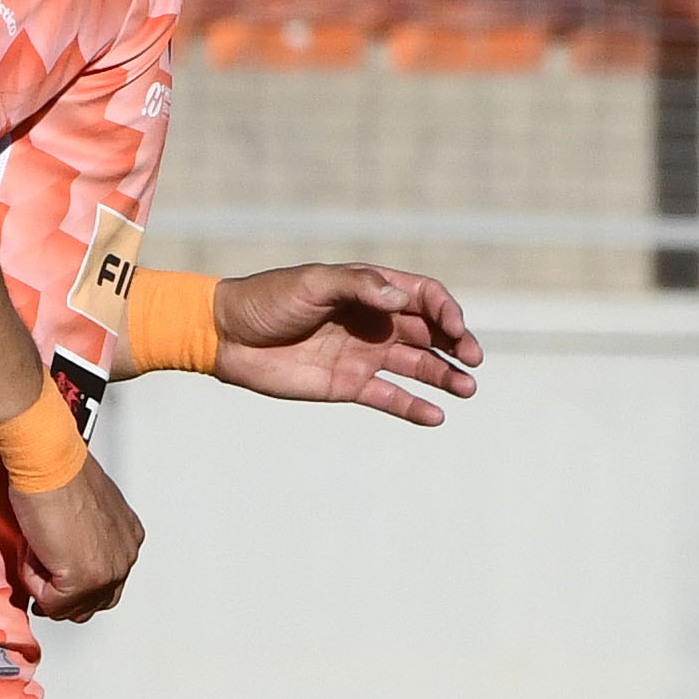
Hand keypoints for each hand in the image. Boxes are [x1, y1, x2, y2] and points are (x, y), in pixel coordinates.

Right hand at [9, 451, 145, 622]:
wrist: (49, 462)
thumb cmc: (57, 472)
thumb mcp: (79, 508)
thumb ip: (77, 535)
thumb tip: (56, 551)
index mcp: (127, 538)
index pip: (104, 582)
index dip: (68, 579)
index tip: (48, 565)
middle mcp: (124, 555)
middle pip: (93, 601)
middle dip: (61, 592)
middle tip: (37, 569)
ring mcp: (109, 570)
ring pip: (72, 606)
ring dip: (47, 587)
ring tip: (35, 550)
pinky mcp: (85, 579)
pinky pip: (52, 602)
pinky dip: (34, 581)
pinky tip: (33, 549)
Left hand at [214, 261, 479, 423]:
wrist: (225, 336)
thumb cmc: (267, 300)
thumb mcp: (312, 282)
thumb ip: (358, 286)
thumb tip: (402, 299)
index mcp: (369, 291)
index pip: (424, 297)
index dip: (445, 311)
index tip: (454, 329)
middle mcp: (373, 322)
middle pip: (429, 333)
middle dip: (457, 344)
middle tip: (473, 360)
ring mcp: (363, 354)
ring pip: (417, 366)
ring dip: (445, 376)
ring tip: (467, 389)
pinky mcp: (348, 384)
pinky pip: (389, 396)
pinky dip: (413, 406)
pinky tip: (436, 416)